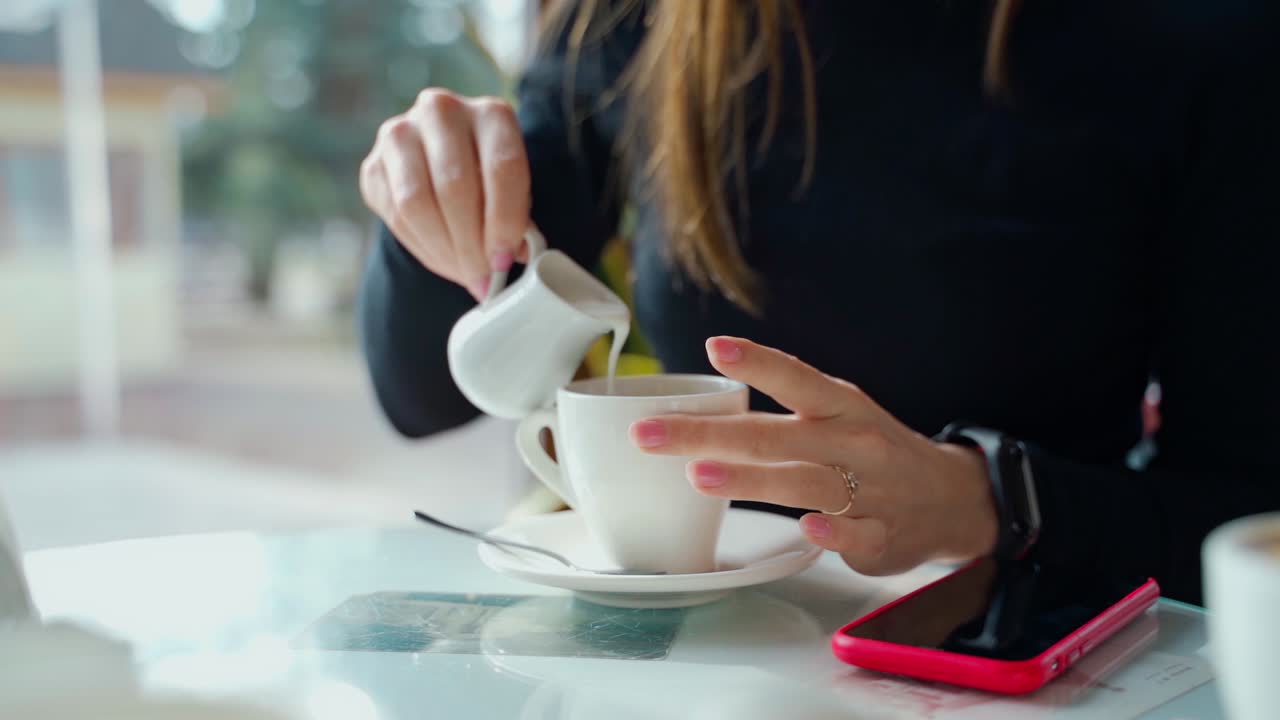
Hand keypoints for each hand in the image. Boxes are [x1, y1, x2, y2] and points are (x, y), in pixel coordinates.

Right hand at [360, 89, 529, 299]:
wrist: (443, 163)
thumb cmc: (490, 180)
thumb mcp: (515, 190)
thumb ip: (519, 220)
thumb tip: (513, 255)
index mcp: (491, 113)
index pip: (502, 166)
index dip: (505, 220)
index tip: (505, 259)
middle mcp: (442, 111)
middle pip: (455, 186)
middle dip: (471, 243)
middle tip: (482, 277)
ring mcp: (400, 133)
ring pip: (416, 202)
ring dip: (443, 249)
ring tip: (463, 273)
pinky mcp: (373, 163)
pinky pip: (394, 215)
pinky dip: (421, 246)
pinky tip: (442, 258)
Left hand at [629, 337, 998, 575]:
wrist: (952, 499)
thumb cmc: (872, 451)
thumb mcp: (838, 415)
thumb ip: (779, 414)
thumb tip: (695, 413)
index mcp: (839, 407)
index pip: (795, 378)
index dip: (756, 362)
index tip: (713, 347)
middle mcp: (852, 443)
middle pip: (773, 436)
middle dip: (706, 434)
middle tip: (647, 434)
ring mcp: (868, 491)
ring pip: (804, 482)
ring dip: (751, 480)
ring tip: (698, 476)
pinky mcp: (880, 537)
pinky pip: (854, 534)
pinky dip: (830, 531)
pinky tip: (805, 527)